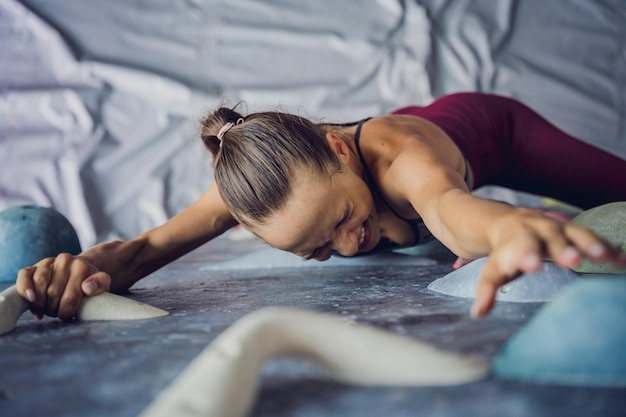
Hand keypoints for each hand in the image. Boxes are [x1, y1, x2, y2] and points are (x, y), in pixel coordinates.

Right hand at [15, 253, 110, 320]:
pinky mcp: (33, 267)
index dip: (67, 311)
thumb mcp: (102, 284)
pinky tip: (30, 300)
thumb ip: (100, 284)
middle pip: (54, 292)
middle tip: (57, 313)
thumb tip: (87, 287)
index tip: (67, 316)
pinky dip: (25, 288)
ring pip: (39, 283)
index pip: (71, 296)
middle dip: (53, 309)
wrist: (77, 271)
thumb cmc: (88, 283)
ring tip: (46, 310)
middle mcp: (65, 260)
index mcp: (82, 266)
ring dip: (40, 302)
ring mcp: (48, 263)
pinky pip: (24, 276)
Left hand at [471, 209, 625, 317]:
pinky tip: (621, 262)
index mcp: (514, 236)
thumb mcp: (492, 267)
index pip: (518, 246)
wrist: (502, 220)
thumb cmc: (502, 250)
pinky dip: (607, 248)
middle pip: (549, 237)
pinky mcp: (574, 232)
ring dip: (588, 244)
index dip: (525, 255)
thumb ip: (487, 289)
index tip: (531, 266)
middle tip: (571, 260)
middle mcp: (536, 228)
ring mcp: (557, 227)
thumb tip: (478, 312)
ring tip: (602, 257)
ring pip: (574, 232)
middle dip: (560, 248)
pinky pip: (592, 238)